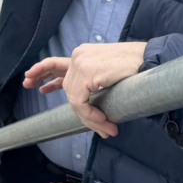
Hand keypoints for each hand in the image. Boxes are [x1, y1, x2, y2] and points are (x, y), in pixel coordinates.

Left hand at [22, 42, 146, 137]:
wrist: (151, 60)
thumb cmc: (136, 68)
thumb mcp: (107, 73)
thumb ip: (92, 81)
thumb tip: (82, 101)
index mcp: (82, 54)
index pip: (55, 64)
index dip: (42, 74)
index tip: (31, 83)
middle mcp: (78, 56)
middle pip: (68, 90)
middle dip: (80, 112)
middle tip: (101, 128)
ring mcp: (81, 63)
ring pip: (74, 100)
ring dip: (90, 118)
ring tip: (107, 128)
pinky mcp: (87, 73)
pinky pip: (80, 102)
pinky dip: (90, 116)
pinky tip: (104, 123)